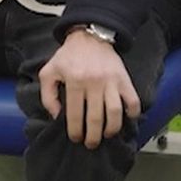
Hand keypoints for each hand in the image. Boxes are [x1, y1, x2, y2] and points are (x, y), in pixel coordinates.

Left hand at [38, 30, 140, 148]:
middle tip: (91, 144)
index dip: (75, 130)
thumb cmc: (67, 56)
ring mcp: (111, 81)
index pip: (75, 113)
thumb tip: (56, 115)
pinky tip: (126, 119)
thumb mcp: (49, 71)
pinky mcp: (124, 79)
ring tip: (106, 135)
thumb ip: (48, 95)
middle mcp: (94, 82)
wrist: (89, 37)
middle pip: (96, 117)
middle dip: (93, 135)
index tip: (75, 138)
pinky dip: (132, 113)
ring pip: (115, 112)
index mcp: (74, 81)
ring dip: (112, 128)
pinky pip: (133, 100)